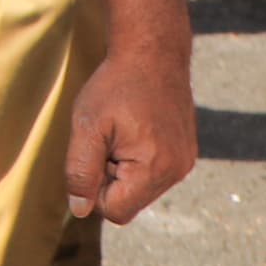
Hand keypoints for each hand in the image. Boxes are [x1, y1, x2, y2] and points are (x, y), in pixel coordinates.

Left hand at [64, 46, 196, 225]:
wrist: (152, 54)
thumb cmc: (115, 87)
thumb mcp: (87, 127)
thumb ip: (80, 172)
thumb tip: (80, 210)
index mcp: (154, 168)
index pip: (115, 211)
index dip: (94, 188)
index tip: (95, 153)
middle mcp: (177, 172)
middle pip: (128, 203)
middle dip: (109, 178)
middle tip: (107, 140)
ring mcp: (184, 163)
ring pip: (140, 190)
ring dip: (122, 169)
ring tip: (121, 133)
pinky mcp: (185, 154)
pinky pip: (153, 174)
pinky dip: (137, 160)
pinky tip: (134, 130)